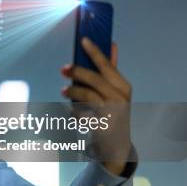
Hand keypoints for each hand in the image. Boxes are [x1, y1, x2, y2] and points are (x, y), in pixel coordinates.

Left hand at [60, 37, 133, 175]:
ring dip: (73, 92)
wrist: (117, 145)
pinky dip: (74, 112)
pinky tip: (71, 111)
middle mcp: (121, 98)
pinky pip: (82, 115)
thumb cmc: (113, 112)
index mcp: (123, 86)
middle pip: (96, 80)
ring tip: (63, 91)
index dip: (95, 52)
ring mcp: (113, 113)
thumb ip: (111, 69)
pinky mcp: (103, 127)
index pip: (107, 65)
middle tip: (63, 68)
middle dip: (78, 72)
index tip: (83, 39)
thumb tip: (112, 43)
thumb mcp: (115, 91)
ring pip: (88, 96)